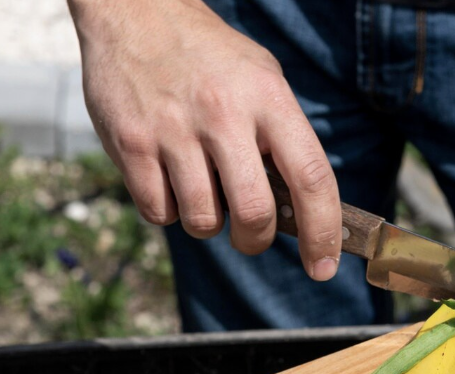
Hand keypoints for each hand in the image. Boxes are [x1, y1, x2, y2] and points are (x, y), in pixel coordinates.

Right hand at [68, 0, 341, 279]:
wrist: (137, 13)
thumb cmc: (211, 59)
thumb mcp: (263, 82)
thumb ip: (283, 141)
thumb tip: (303, 215)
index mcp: (267, 99)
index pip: (311, 178)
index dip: (323, 231)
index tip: (323, 267)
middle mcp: (223, 114)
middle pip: (254, 214)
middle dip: (255, 239)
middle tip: (249, 233)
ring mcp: (173, 130)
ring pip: (203, 221)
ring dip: (208, 222)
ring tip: (201, 187)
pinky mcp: (131, 144)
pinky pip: (158, 212)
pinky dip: (167, 210)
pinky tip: (168, 177)